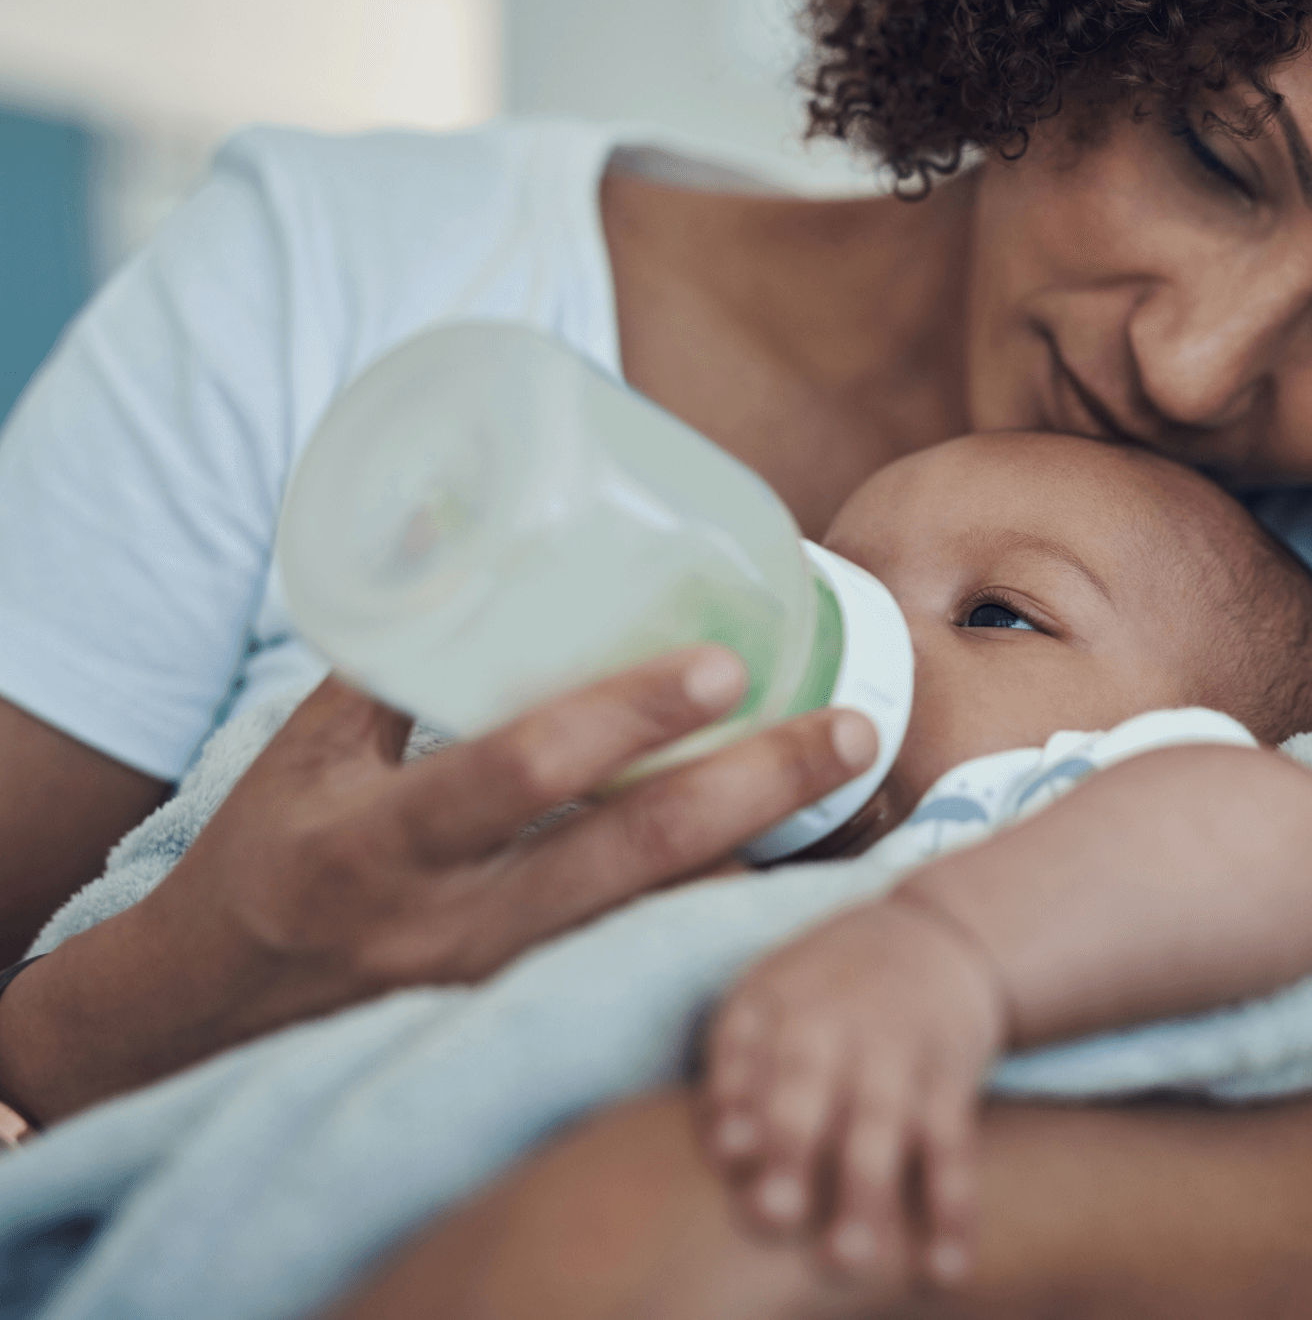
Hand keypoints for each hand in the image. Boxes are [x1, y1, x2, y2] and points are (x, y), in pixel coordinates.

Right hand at [0, 649, 877, 1123]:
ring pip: (660, 922)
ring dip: (763, 856)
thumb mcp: (306, 752)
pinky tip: (790, 856)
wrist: (208, 1017)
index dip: (623, 718)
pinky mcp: (528, 1016)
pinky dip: (719, 909)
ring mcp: (498, 986)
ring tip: (851, 786)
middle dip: (754, 790)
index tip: (722, 664)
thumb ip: (398, 661)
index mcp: (382, 842)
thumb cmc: (266, 857)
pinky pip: (644, 959)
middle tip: (852, 730)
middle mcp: (451, 926)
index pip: (520, 774)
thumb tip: (474, 544)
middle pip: (631, 860)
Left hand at [701, 895, 1008, 1286]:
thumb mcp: (767, 997)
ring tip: (847, 1260)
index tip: (728, 1149)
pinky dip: (953, 1210)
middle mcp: (834, 1023)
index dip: (734, 1096)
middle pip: (808, 1086)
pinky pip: (953, 1149)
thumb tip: (722, 1157)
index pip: (743, 1048)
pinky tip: (945, 1269)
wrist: (933, 936)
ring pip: (881, 1124)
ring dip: (865, 1192)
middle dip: (793, 1149)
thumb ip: (734, 1069)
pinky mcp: (949, 1082)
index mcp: (774, 1003)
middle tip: (774, 1215)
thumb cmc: (822, 992)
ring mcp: (896, 1053)